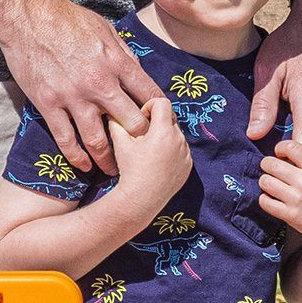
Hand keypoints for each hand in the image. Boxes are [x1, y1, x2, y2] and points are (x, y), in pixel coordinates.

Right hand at [0, 0, 157, 172]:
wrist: (27, 17)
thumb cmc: (66, 18)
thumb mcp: (104, 28)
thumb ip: (123, 53)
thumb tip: (137, 71)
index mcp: (116, 62)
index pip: (148, 94)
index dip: (160, 112)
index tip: (163, 124)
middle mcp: (99, 84)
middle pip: (130, 123)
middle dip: (140, 141)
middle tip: (143, 153)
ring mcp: (73, 97)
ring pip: (98, 140)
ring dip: (109, 159)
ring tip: (114, 170)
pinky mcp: (49, 105)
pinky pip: (66, 139)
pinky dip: (77, 157)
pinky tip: (84, 165)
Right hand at [105, 94, 191, 211]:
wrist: (141, 199)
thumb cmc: (130, 169)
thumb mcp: (120, 142)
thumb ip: (117, 122)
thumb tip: (113, 110)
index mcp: (163, 131)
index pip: (162, 103)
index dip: (149, 106)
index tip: (140, 119)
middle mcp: (179, 140)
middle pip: (169, 118)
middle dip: (156, 123)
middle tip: (142, 136)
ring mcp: (186, 153)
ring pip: (176, 134)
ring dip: (164, 136)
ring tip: (149, 151)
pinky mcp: (189, 165)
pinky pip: (181, 149)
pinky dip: (171, 151)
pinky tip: (158, 162)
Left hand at [257, 135, 301, 248]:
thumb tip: (280, 155)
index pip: (291, 147)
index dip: (280, 148)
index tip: (278, 153)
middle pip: (272, 164)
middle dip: (267, 165)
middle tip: (270, 169)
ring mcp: (297, 199)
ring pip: (265, 182)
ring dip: (265, 182)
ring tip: (271, 185)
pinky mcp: (290, 215)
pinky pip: (265, 202)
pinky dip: (264, 199)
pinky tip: (271, 199)